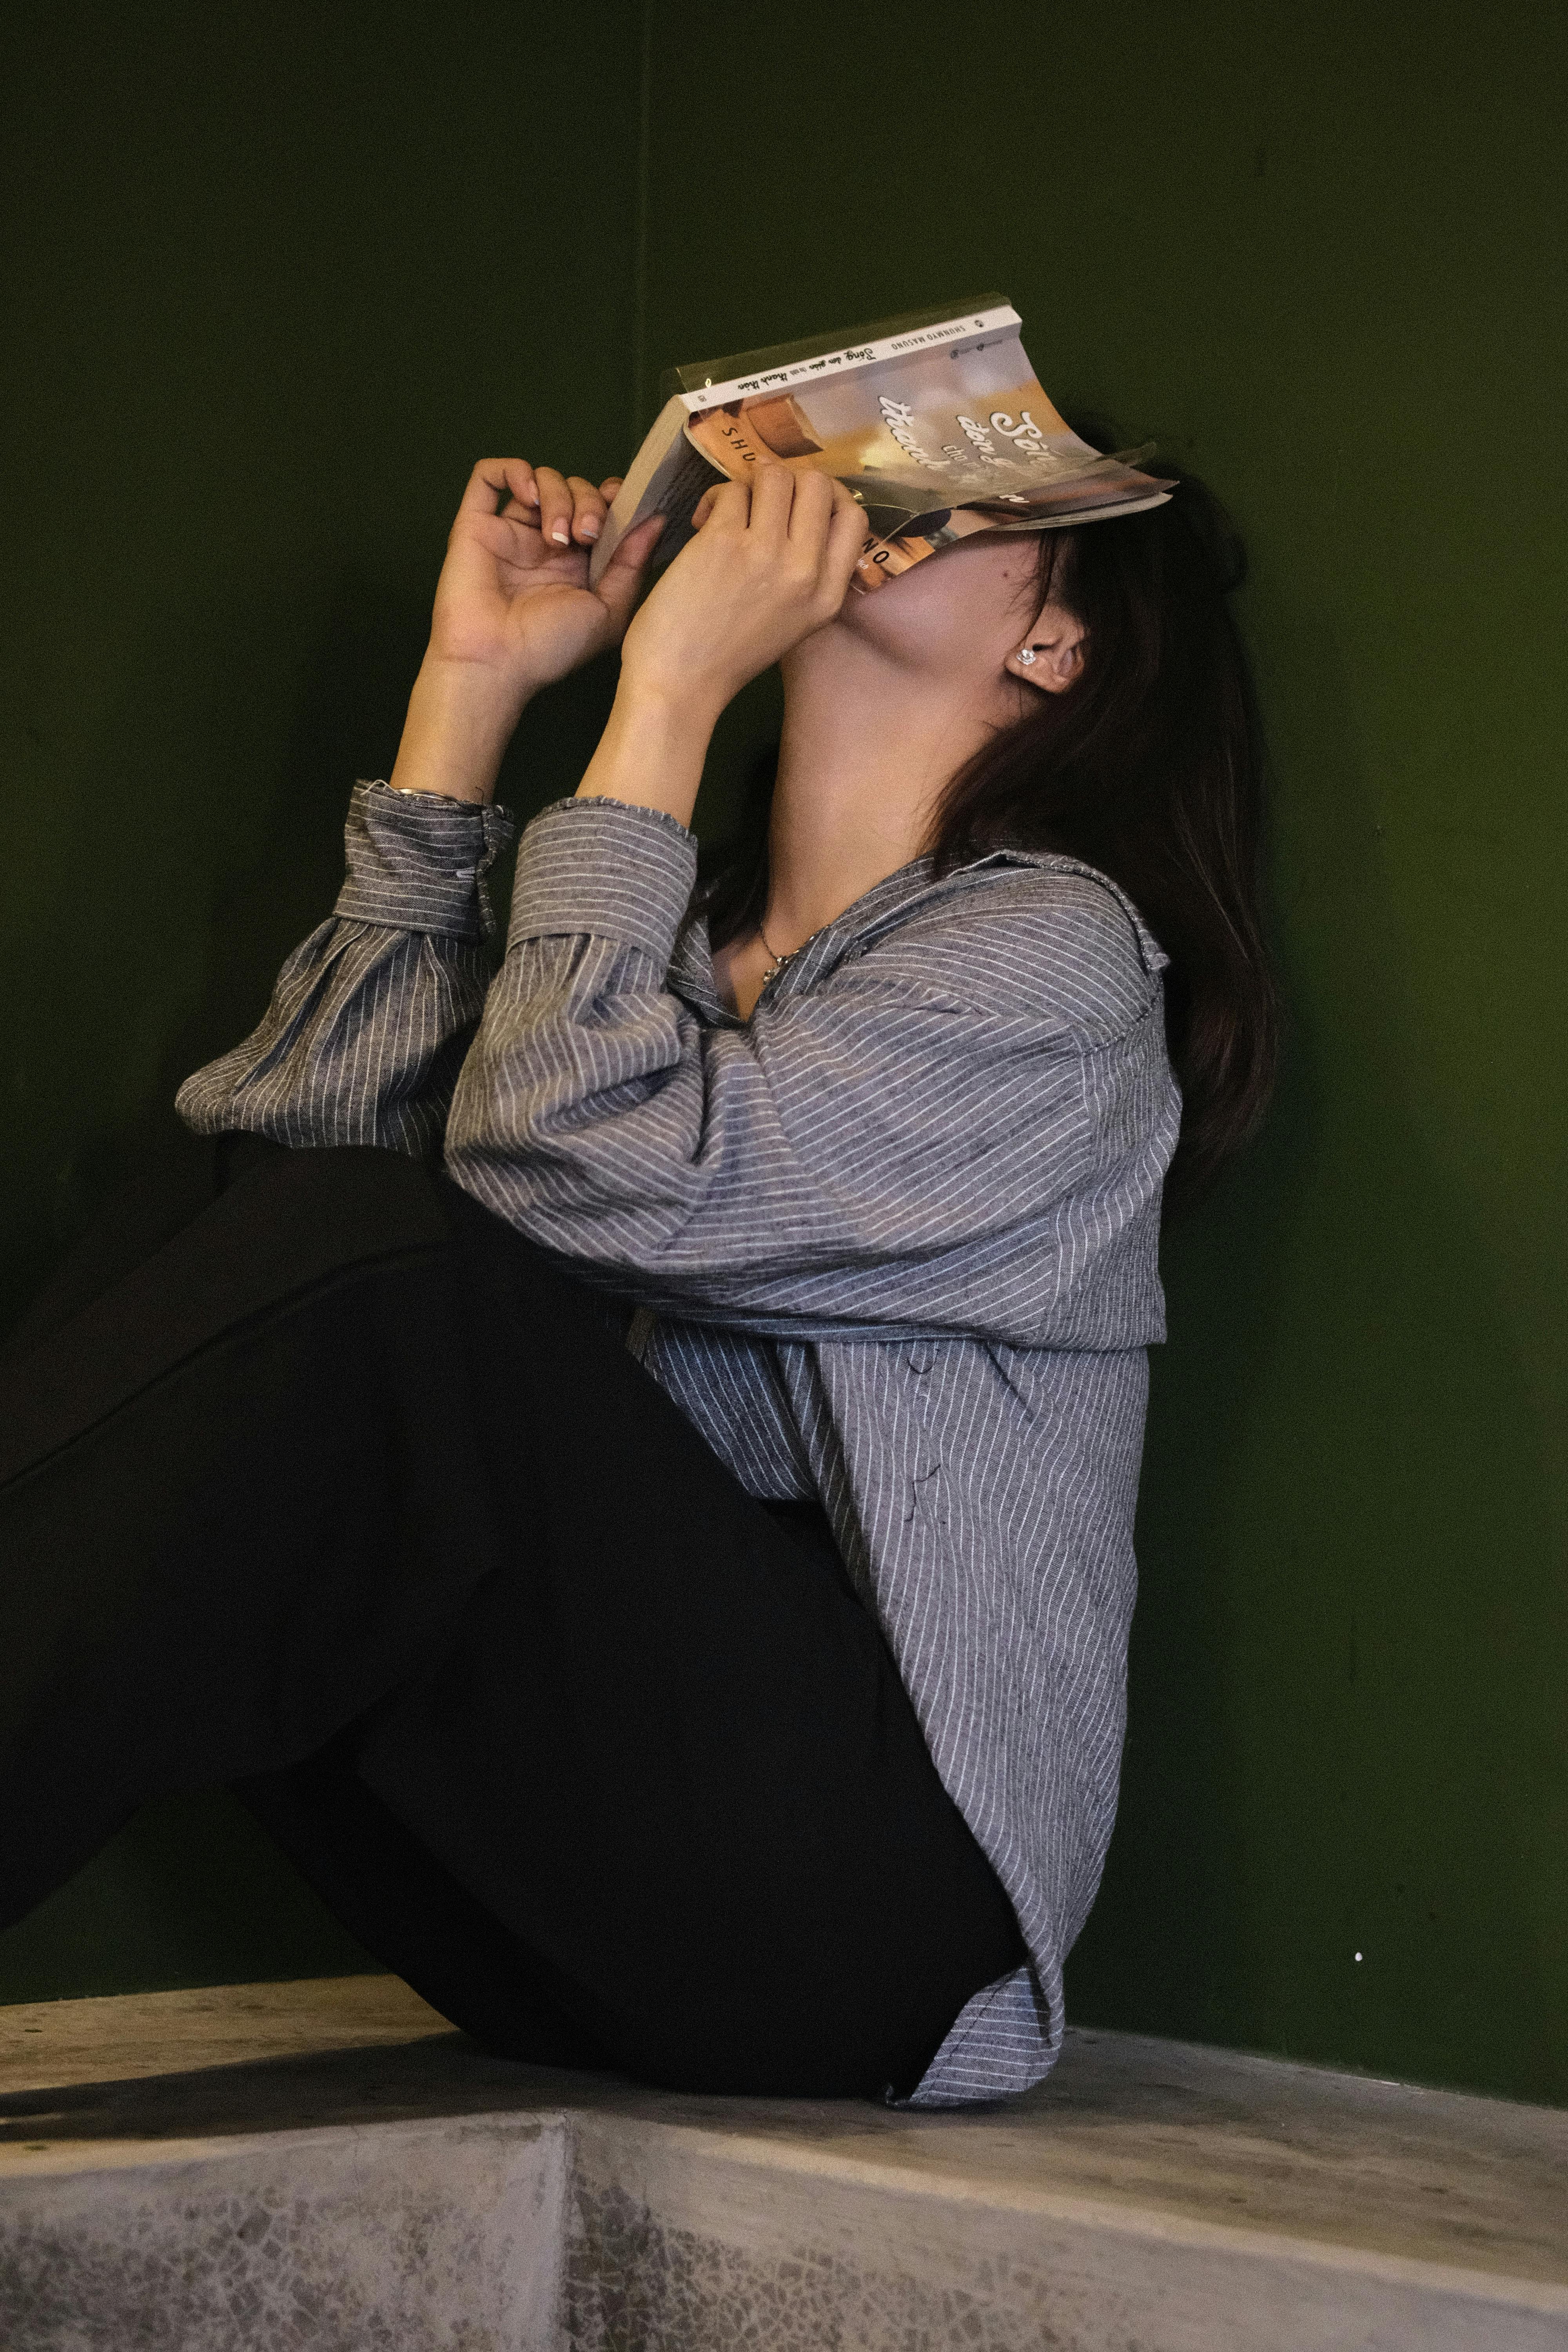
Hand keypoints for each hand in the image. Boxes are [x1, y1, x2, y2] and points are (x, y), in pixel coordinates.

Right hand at [429, 458, 663, 697]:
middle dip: (589, 502)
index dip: (616, 499)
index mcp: (581, 562)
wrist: (496, 663)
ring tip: (555, 536)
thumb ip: (632, 565)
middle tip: (586, 535)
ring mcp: (512, 531)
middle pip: (577, 488)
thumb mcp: (609, 612)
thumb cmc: (552, 648)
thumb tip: (657, 519)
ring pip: (543, 478)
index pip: (603, 508)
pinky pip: (489, 474)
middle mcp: (548, 542)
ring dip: (559, 496)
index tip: (623, 506)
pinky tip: (528, 496)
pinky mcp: (477, 523)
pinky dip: (514, 471)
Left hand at [618, 468, 865, 721]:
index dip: (826, 497)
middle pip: (817, 484)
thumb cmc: (729, 656)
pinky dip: (716, 498)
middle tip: (759, 504)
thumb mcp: (793, 622)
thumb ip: (809, 575)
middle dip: (785, 482)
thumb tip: (803, 514)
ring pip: (774, 475)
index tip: (796, 506)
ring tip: (728, 513)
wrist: (679, 683)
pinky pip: (732, 490)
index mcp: (828, 596)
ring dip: (748, 485)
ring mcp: (767, 553)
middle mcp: (806, 571)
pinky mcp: (724, 542)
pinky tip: (701, 523)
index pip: (853, 517)